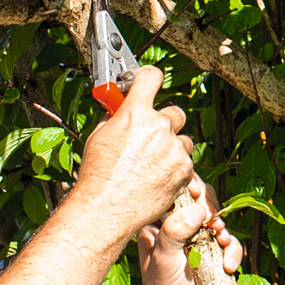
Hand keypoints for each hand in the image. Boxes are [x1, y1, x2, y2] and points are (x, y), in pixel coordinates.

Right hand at [72, 66, 194, 239]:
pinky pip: (186, 163)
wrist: (107, 207)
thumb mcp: (98, 136)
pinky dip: (175, 169)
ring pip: (183, 141)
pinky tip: (157, 178)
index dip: (150, 77)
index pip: (151, 77)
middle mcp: (159, 127)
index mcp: (135, 112)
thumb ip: (115, 117)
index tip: (150, 80)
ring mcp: (175, 150)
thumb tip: (119, 109)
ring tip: (152, 164)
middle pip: (175, 112)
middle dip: (165, 122)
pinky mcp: (185, 171)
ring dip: (172, 148)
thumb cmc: (98, 175)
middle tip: (151, 136)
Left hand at [138, 179, 243, 284]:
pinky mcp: (214, 253)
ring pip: (219, 219)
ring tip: (222, 242)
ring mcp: (198, 239)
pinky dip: (234, 252)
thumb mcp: (162, 259)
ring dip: (224, 230)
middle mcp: (179, 226)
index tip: (199, 199)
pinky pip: (230, 243)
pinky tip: (229, 267)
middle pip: (202, 199)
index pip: (176, 191)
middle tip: (212, 224)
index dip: (191, 188)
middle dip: (211, 209)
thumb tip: (197, 209)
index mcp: (160, 221)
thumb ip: (173, 232)